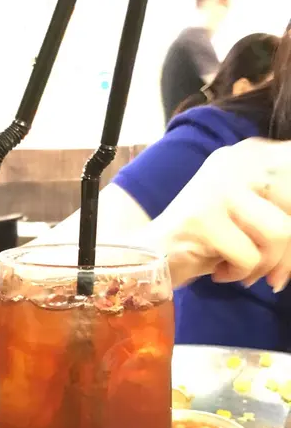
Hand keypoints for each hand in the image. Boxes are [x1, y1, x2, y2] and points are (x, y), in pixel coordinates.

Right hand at [152, 139, 290, 292]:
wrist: (152, 255)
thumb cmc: (211, 240)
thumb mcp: (257, 216)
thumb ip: (287, 212)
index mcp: (257, 153)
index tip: (288, 249)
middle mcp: (239, 160)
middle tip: (277, 274)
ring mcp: (219, 185)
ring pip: (281, 233)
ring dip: (267, 265)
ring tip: (246, 272)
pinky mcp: (202, 217)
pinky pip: (249, 256)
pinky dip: (240, 274)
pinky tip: (220, 272)